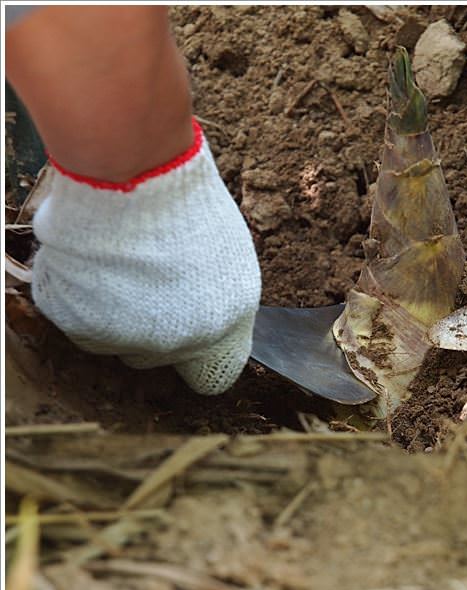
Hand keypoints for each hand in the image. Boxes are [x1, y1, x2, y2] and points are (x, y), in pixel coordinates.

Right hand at [32, 119, 261, 394]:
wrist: (134, 175)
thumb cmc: (183, 204)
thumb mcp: (228, 256)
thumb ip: (217, 299)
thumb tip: (204, 314)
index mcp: (227, 324)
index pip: (215, 376)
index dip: (199, 353)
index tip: (187, 333)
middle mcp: (181, 342)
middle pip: (158, 356)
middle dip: (151, 326)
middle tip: (143, 278)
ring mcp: (129, 338)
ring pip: (115, 341)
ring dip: (112, 313)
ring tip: (117, 263)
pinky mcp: (81, 326)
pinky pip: (78, 322)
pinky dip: (79, 298)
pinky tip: (92, 261)